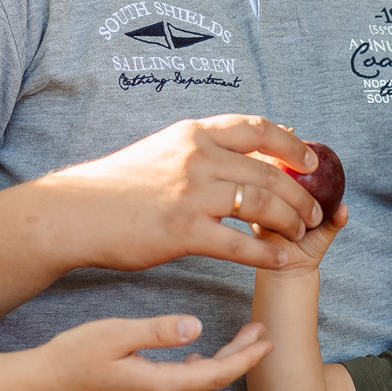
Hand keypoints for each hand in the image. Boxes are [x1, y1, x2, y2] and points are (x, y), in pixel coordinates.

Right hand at [25, 317, 271, 390]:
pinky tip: (191, 358)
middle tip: (259, 333)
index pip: (217, 373)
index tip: (268, 339)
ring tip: (235, 343)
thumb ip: (159, 331)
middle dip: (239, 358)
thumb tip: (198, 327)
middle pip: (211, 383)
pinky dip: (194, 376)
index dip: (246, 357)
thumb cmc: (71, 357)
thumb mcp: (116, 333)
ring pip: (195, 390)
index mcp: (159, 386)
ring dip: (217, 367)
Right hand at [41, 116, 324, 273]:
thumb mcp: (160, 150)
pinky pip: (240, 245)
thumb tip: (237, 150)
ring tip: (302, 235)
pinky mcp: (184, 232)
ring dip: (291, 223)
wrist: (76, 212)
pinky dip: (268, 254)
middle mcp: (197, 158)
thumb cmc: (116, 186)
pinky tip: (282, 261)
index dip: (292, 145)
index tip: (312, 161)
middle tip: (315, 212)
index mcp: (193, 134)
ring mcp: (192, 195)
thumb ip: (198, 149)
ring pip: (263, 206)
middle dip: (302, 195)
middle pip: (270, 173)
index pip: (258, 129)